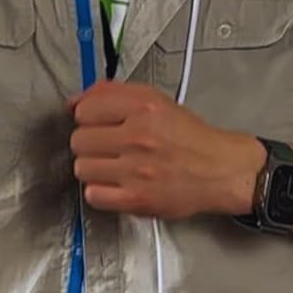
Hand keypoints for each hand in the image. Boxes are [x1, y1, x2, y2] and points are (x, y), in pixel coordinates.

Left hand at [68, 80, 264, 219]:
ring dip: (93, 168)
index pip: (84, 110)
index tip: (98, 123)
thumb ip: (111, 93)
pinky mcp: (137, 200)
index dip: (88, 117)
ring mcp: (136, 170)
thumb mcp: (154, 100)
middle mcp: (139, 137)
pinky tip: (115, 184)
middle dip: (89, 143)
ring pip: (82, 168)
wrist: (219, 170)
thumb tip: (73, 101)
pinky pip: (93, 195)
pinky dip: (100, 191)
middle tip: (108, 146)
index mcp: (142, 107)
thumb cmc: (188, 136)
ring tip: (113, 165)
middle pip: (79, 140)